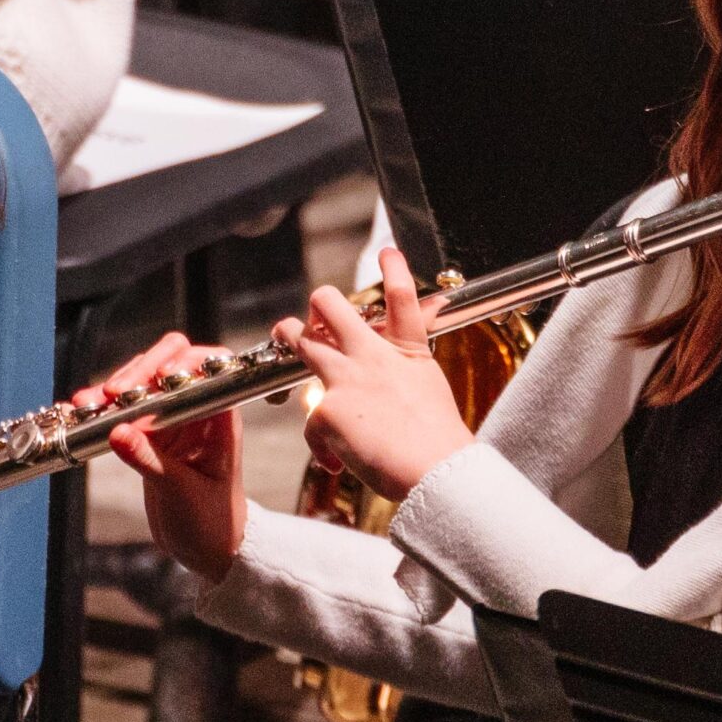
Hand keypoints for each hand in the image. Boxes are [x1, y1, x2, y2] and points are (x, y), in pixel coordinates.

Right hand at [83, 332, 246, 585]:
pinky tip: (84, 410)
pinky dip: (106, 410)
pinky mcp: (150, 436)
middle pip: (172, 366)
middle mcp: (198, 411)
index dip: (181, 364)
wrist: (207, 549)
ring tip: (90, 401)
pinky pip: (127, 413)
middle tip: (115, 392)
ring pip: (145, 385)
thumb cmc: (212, 521)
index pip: (208, 368)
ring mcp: (173, 421)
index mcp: (220, 417)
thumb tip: (118, 433)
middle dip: (142, 370)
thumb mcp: (181, 492)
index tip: (154, 380)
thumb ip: (150, 461)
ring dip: (117, 388)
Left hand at [281, 249, 472, 508]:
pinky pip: (309, 421)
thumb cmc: (436, 439)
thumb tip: (388, 369)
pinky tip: (335, 460)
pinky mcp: (326, 409)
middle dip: (319, 304)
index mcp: (408, 350)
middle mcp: (374, 355)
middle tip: (315, 312)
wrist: (435, 469)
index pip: (402, 297)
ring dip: (289, 335)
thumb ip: (404, 369)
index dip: (394, 270)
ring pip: (302, 341)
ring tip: (284, 333)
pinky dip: (321, 445)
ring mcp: (347, 377)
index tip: (388, 252)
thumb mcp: (428, 387)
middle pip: (332, 306)